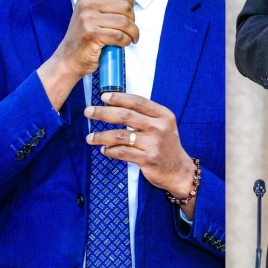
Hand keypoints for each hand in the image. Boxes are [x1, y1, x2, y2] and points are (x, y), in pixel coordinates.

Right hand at [42, 0, 145, 80]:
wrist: (69, 58)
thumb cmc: (86, 36)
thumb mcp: (100, 13)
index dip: (129, 0)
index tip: (127, 13)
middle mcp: (86, 4)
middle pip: (124, 6)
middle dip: (132, 20)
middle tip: (128, 29)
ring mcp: (87, 19)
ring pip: (124, 22)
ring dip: (132, 33)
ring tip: (129, 38)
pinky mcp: (91, 34)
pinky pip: (119, 36)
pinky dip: (125, 42)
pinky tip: (122, 44)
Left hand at [85, 93, 197, 216]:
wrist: (179, 171)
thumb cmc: (166, 145)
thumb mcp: (162, 125)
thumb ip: (145, 115)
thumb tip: (116, 104)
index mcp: (163, 115)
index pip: (138, 102)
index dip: (119, 98)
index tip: (103, 96)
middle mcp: (159, 127)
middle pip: (125, 116)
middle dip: (103, 113)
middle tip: (88, 112)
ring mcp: (153, 144)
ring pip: (120, 136)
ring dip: (101, 135)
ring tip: (90, 137)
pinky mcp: (147, 159)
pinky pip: (122, 152)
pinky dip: (109, 150)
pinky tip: (103, 149)